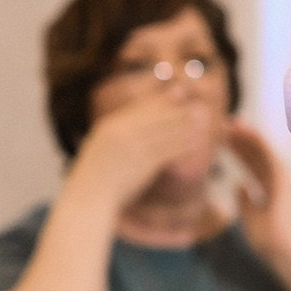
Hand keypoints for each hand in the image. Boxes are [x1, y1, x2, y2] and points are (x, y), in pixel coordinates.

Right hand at [64, 84, 218, 213]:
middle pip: (153, 115)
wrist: (88, 199)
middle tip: (191, 96)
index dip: (158, 99)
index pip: (137, 108)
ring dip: (184, 122)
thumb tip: (124, 128)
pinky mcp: (143, 163)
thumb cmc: (93, 179)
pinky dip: (183, 145)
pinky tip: (197, 142)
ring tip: (201, 116)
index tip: (174, 91)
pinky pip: (168, 150)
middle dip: (174, 105)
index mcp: (108, 126)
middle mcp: (121, 132)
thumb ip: (112, 137)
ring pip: (164, 130)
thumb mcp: (99, 150)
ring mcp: (132, 146)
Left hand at [223, 118, 290, 269]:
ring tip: (231, 123)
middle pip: (256, 155)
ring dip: (248, 136)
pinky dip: (259, 143)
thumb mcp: (250, 218)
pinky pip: (270, 155)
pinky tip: (246, 132)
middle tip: (222, 124)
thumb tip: (239, 185)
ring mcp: (282, 179)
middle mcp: (277, 181)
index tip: (222, 138)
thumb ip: (245, 201)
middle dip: (240, 139)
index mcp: (270, 189)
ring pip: (263, 151)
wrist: (284, 253)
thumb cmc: (269, 240)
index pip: (252, 164)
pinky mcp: (284, 181)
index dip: (238, 150)